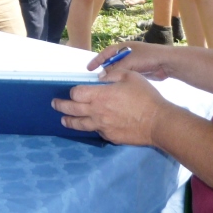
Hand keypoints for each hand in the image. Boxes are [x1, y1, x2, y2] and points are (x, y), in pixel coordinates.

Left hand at [52, 68, 168, 144]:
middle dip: (61, 106)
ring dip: (69, 121)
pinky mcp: (110, 137)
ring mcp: (102, 126)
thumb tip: (100, 79)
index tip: (73, 91)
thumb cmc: (145, 97)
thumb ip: (111, 75)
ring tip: (63, 120)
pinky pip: (96, 131)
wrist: (158, 122)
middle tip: (55, 104)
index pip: (76, 93)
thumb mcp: (129, 76)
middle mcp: (97, 112)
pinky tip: (90, 126)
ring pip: (80, 125)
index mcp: (99, 95)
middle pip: (72, 109)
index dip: (73, 91)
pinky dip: (91, 128)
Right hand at [87, 41, 172, 80]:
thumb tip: (101, 77)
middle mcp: (127, 54)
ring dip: (112, 77)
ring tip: (105, 85)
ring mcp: (133, 62)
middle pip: (111, 63)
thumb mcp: (128, 62)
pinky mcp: (138, 71)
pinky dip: (120, 80)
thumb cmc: (147, 57)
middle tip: (96, 80)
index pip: (106, 53)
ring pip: (118, 70)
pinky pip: (126, 76)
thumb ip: (114, 69)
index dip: (97, 60)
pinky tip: (117, 87)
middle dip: (104, 70)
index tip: (89, 68)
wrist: (166, 63)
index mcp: (123, 47)